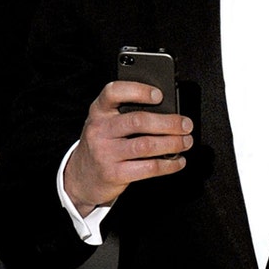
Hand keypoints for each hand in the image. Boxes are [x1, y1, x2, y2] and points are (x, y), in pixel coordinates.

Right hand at [63, 81, 192, 215]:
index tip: (160, 94)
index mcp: (99, 111)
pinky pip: (148, 167)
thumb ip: (128, 113)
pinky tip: (178, 161)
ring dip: (173, 143)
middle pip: (138, 120)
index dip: (138, 90)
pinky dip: (168, 164)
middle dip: (169, 122)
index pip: (114, 92)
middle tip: (187, 124)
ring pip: (146, 144)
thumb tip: (169, 110)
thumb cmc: (104, 143)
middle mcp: (99, 130)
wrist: (81, 178)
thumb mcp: (107, 123)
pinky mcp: (113, 174)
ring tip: (186, 142)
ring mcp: (105, 153)